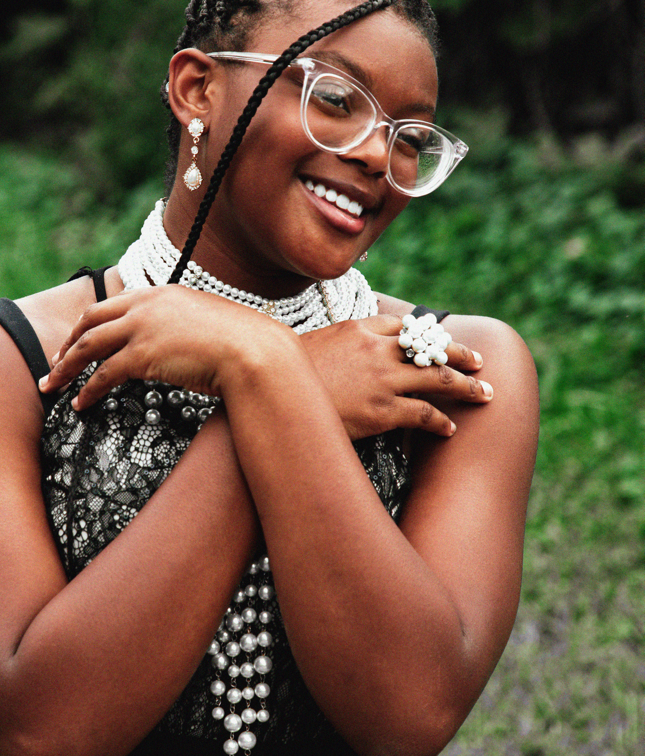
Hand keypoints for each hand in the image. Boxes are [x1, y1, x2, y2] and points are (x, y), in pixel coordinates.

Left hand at [39, 286, 296, 409]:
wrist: (254, 351)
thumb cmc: (242, 343)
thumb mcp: (208, 322)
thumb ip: (184, 326)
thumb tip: (177, 343)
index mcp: (161, 294)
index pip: (114, 304)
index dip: (91, 324)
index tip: (79, 339)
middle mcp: (146, 305)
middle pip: (91, 320)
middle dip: (68, 343)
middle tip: (56, 362)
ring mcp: (142, 328)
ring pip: (88, 346)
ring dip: (66, 367)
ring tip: (53, 385)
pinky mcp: (142, 355)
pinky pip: (103, 374)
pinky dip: (87, 389)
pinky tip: (81, 403)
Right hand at [301, 314, 491, 439]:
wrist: (270, 385)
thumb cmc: (286, 371)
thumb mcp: (315, 343)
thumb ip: (341, 343)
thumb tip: (348, 350)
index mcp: (361, 328)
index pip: (407, 327)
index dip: (428, 335)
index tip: (441, 342)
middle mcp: (378, 349)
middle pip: (433, 348)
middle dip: (460, 355)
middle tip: (479, 362)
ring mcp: (382, 379)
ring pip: (439, 379)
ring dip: (466, 388)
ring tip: (484, 395)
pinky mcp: (382, 410)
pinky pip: (423, 414)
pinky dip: (440, 421)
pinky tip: (449, 428)